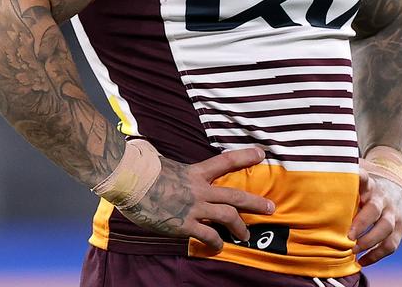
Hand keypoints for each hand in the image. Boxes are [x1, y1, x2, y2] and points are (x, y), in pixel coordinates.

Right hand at [119, 147, 274, 251]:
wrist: (130, 181)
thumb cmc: (141, 170)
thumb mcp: (162, 163)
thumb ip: (173, 167)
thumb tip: (160, 156)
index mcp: (195, 172)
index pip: (226, 161)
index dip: (245, 157)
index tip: (261, 153)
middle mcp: (200, 189)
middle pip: (235, 195)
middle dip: (255, 203)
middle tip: (271, 208)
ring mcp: (194, 207)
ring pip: (227, 217)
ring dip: (240, 228)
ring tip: (246, 235)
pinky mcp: (184, 224)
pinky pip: (207, 236)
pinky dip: (215, 243)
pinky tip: (218, 247)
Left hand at [348, 165, 401, 265]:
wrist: (397, 191)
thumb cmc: (367, 194)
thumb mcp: (358, 185)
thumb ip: (343, 190)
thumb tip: (313, 197)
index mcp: (369, 186)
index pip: (363, 179)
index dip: (356, 180)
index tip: (346, 185)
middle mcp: (382, 198)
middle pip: (374, 209)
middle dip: (361, 223)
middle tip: (347, 236)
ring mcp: (393, 213)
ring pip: (386, 227)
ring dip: (369, 241)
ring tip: (353, 251)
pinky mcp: (400, 229)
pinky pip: (391, 244)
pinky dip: (376, 255)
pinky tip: (362, 261)